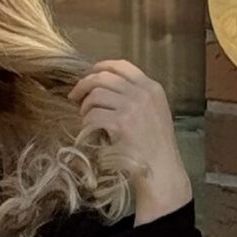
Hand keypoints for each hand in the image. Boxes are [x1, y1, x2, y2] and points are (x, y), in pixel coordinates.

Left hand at [71, 59, 191, 221]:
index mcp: (152, 88)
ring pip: (95, 95)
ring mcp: (133, 108)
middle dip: (83, 85)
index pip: (121, 66)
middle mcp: (143, 94)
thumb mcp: (155, 112)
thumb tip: (103, 86)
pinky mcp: (121, 124)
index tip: (89, 75)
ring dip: (85, 107)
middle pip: (103, 77)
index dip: (100, 67)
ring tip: (86, 118)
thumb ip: (136, 96)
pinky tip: (89, 131)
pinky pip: (93, 115)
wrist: (161, 171)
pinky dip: (86, 123)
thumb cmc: (155, 146)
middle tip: (74, 97)